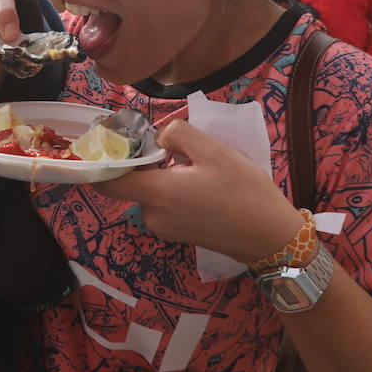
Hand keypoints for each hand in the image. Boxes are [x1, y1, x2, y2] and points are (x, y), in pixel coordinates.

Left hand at [94, 120, 303, 262]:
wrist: (269, 236)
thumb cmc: (243, 191)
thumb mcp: (213, 150)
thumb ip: (178, 135)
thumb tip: (158, 137)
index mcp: (157, 193)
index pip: (107, 182)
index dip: (102, 161)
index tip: (111, 142)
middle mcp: (153, 216)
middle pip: (133, 183)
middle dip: (149, 162)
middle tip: (177, 148)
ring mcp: (165, 228)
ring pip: (152, 193)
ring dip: (166, 177)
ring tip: (200, 168)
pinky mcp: (178, 234)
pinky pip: (165, 205)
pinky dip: (175, 191)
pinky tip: (203, 185)